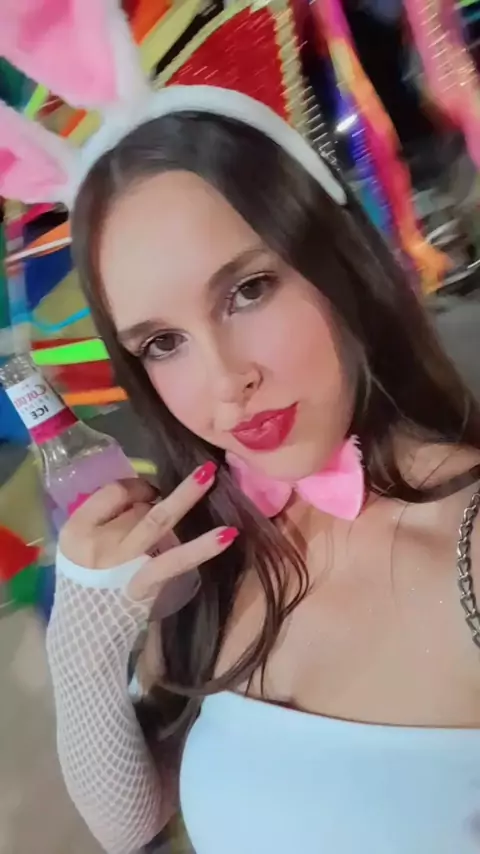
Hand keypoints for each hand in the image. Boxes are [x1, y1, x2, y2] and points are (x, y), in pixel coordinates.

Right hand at [58, 462, 237, 599]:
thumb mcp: (83, 546)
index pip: (113, 491)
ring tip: (210, 476)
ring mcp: (121, 563)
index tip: (151, 492)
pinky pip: (176, 560)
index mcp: (77, 528)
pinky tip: (227, 535)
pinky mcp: (145, 582)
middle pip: (137, 505)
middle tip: (192, 481)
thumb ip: (108, 519)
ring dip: (185, 496)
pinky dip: (202, 546)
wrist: (87, 631)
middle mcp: (96, 543)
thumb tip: (150, 494)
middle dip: (161, 497)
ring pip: (157, 520)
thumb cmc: (89, 582)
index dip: (138, 486)